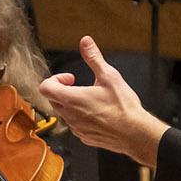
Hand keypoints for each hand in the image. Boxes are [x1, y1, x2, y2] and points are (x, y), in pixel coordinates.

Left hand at [39, 37, 168, 166]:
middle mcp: (70, 115)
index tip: (70, 79)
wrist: (135, 133)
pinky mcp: (84, 137)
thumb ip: (94, 58)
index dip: (55, 79)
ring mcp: (76, 128)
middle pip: (53, 100)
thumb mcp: (109, 76)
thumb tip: (85, 42)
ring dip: (72, 104)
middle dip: (63, 90)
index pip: (45, 88)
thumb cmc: (123, 107)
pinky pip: (75, 125)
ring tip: (91, 100)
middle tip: (80, 86)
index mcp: (72, 99)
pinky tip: (97, 114)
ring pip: (64, 113)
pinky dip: (80, 118)